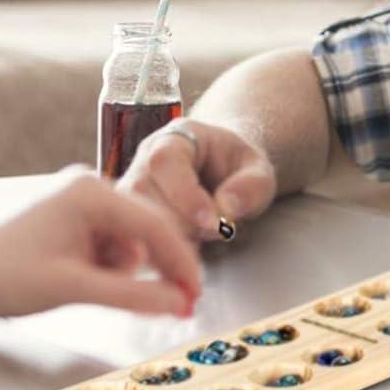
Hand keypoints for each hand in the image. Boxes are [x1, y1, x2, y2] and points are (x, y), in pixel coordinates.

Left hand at [0, 169, 201, 318]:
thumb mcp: (73, 288)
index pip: (156, 224)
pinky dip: (106, 266)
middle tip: (177, 305)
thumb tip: (179, 303)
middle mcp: (89, 186)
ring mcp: (78, 200)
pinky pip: (106, 241)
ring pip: (127, 238)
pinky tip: (87, 284)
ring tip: (97, 293)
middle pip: (145, 228)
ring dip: (125, 270)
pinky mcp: (68, 216)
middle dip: (157, 268)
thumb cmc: (1, 276)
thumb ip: (133, 295)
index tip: (196, 294)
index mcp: (92, 192)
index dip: (181, 262)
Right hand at [120, 119, 278, 242]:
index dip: (185, 194)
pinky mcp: (130, 216)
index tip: (212, 221)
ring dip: (173, 238)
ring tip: (205, 236)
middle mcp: (145, 159)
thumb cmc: (238, 169)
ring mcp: (132, 187)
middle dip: (184, 223)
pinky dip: (161, 251)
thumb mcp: (259, 171)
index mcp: (175, 137)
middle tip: (218, 229)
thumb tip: (226, 208)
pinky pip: (133, 238)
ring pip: (137, 218)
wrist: (223, 173)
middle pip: (145, 193)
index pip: (166, 161)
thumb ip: (250, 186)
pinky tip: (186, 251)